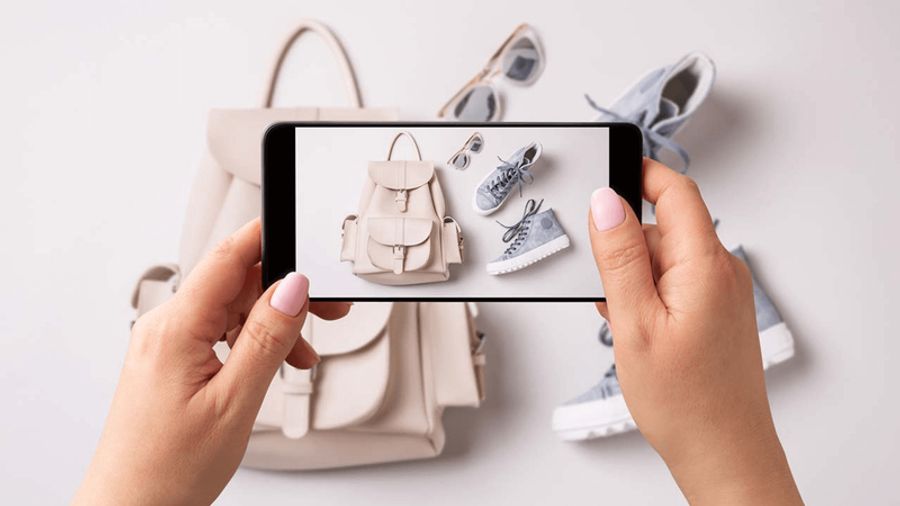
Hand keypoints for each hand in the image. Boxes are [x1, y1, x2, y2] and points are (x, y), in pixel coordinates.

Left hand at [74, 219, 349, 504]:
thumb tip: (292, 288)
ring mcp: (165, 346)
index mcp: (175, 329)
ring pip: (229, 311)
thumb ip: (266, 338)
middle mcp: (164, 329)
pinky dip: (251, 343)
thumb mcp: (235, 401)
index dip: (267, 237)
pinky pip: (217, 334)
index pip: (226, 258)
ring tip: (301, 354)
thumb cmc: (167, 469)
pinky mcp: (171, 363)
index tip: (302, 232)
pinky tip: (274, 364)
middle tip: (327, 309)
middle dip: (283, 291)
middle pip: (234, 284)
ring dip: (271, 324)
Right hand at [588, 159, 801, 504]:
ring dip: (635, 275)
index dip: (638, 172)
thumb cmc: (685, 401)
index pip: (676, 190)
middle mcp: (721, 271)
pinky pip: (676, 281)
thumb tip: (606, 202)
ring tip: (624, 321)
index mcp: (704, 265)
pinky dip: (649, 294)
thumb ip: (619, 257)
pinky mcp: (717, 310)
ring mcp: (722, 291)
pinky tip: (638, 328)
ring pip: (666, 257)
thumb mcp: (634, 323)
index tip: (604, 170)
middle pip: (664, 226)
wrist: (722, 451)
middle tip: (605, 287)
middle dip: (625, 244)